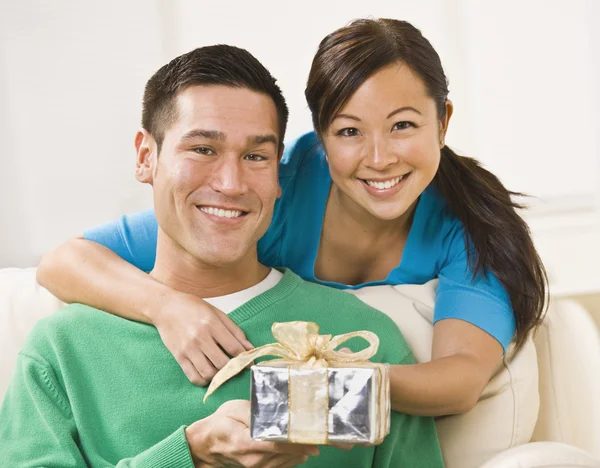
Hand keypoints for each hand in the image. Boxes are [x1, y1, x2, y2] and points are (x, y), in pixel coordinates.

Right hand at [153, 290, 253, 385]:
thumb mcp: (217, 313)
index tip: (250, 362)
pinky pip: (193, 377)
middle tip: (237, 368)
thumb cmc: (193, 308)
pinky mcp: (178, 357)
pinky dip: (204, 380)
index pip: (233, 347)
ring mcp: (188, 348)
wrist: (165, 307)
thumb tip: (250, 348)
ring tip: (222, 370)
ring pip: (208, 373)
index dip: (245, 358)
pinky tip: (208, 373)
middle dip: (233, 369)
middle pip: (222, 363)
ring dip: (219, 376)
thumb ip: (234, 331)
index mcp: (211, 324)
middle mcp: (199, 337)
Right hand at [186, 400, 319, 467]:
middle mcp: (253, 459)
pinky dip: (291, 460)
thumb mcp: (233, 409)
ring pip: (284, 464)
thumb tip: (274, 412)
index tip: (313, 440)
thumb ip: (253, 411)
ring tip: (313, 443)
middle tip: (319, 436)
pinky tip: (300, 453)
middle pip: (285, 456)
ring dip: (300, 455)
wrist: (203, 445)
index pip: (278, 445)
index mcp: (246, 442)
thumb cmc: (219, 424)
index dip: (297, 444)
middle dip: (303, 446)